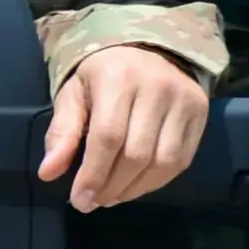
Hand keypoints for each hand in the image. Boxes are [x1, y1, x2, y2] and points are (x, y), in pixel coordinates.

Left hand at [39, 47, 211, 212]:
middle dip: (112, 186)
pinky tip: (136, 185)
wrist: (148, 47)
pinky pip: (181, 160)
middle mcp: (157, 87)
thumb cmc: (103, 75)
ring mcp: (184, 99)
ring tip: (113, 195)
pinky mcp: (200, 111)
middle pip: (136, 154)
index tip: (80, 200)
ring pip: (162, 162)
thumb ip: (62, 132)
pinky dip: (157, 182)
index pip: (108, 137)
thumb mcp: (74, 94)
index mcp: (118, 78)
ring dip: (134, 189)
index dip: (93, 175)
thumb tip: (48, 173)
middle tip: (94, 201)